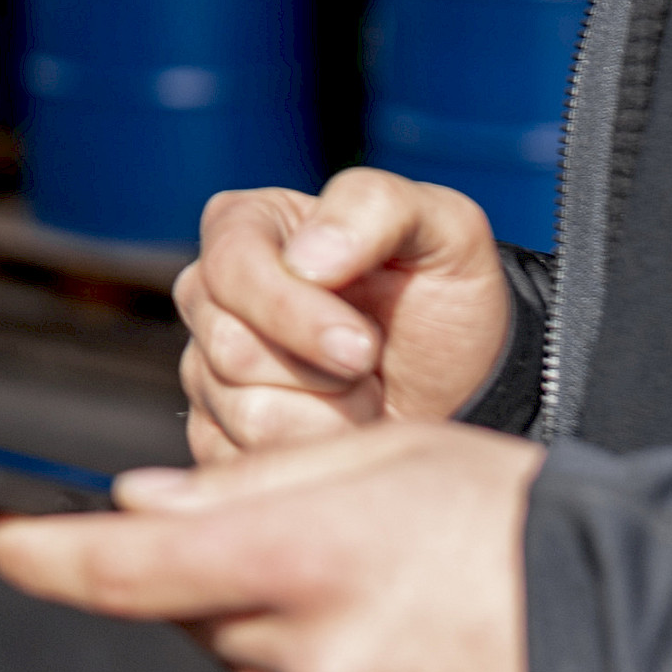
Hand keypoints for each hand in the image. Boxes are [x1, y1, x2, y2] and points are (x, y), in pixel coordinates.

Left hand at [0, 423, 543, 671]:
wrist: (658, 647)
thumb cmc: (523, 525)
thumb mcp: (389, 454)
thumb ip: (251, 482)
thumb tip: (140, 509)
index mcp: (305, 557)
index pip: (128, 569)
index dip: (40, 554)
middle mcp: (313, 657)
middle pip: (200, 621)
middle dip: (230, 581)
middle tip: (327, 548)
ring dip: (289, 638)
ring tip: (398, 604)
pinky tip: (416, 663)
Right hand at [175, 168, 514, 463]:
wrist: (464, 386)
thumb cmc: (445, 300)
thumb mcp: (443, 227)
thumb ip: (374, 207)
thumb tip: (306, 259)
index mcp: (248, 226)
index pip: (232, 266)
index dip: (294, 312)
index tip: (364, 346)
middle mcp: (213, 296)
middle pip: (229, 347)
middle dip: (321, 371)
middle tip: (372, 365)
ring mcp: (207, 370)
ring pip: (243, 412)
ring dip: (328, 418)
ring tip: (364, 394)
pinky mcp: (216, 437)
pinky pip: (245, 464)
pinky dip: (313, 457)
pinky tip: (343, 430)